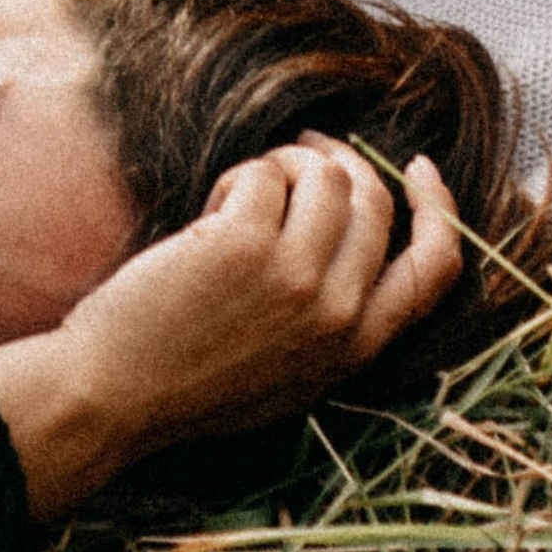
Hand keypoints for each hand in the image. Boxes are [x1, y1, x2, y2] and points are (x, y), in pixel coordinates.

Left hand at [0, 139, 464, 520]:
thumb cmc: (191, 380)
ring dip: (283, 165)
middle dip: (340, 163)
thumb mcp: (293, 372)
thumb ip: (336, 319)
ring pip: (325, 175)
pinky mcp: (244, 244)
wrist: (114, 397)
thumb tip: (359, 230)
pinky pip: (262, 172)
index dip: (437, 207)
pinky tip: (207, 215)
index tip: (415, 166)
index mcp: (356, 349)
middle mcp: (338, 314)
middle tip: (301, 154)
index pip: (437, 269)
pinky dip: (237, 177)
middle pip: (376, 203)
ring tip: (240, 195)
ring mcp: (294, 277)